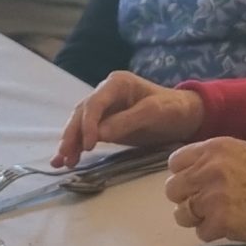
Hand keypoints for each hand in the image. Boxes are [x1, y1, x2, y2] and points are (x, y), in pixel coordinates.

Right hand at [54, 71, 203, 167]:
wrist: (184, 116)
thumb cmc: (172, 109)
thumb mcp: (154, 112)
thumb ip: (127, 121)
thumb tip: (100, 135)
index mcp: (116, 84)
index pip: (94, 103)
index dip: (88, 124)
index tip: (90, 146)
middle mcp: (106, 93)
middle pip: (82, 114)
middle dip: (72, 135)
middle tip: (65, 156)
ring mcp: (104, 109)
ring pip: (80, 124)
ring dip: (70, 143)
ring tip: (61, 162)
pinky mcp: (106, 124)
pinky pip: (87, 134)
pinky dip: (76, 146)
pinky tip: (65, 161)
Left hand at [164, 138, 245, 244]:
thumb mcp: (237, 153)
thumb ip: (209, 159)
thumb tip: (183, 173)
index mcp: (213, 148)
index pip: (175, 163)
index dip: (184, 176)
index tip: (197, 184)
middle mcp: (210, 168)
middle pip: (172, 189)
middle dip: (187, 199)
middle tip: (206, 204)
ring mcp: (213, 196)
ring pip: (181, 213)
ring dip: (197, 218)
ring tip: (218, 215)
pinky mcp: (220, 220)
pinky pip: (199, 232)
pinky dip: (212, 233)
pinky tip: (230, 225)